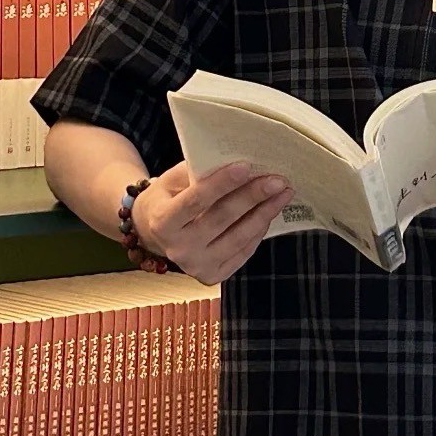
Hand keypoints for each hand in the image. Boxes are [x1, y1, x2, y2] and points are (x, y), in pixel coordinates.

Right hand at [132, 160, 297, 285]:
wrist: (153, 232)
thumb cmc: (168, 197)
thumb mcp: (173, 179)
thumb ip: (198, 172)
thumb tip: (236, 159)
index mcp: (163, 222)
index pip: (196, 200)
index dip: (222, 183)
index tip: (246, 166)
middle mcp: (178, 249)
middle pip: (222, 218)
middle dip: (253, 196)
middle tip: (277, 180)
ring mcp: (196, 267)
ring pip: (238, 237)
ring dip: (264, 213)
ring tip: (282, 194)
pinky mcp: (212, 277)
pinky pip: (242, 252)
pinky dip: (258, 231)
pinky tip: (269, 212)